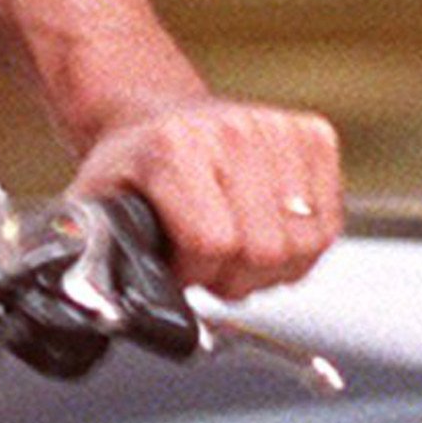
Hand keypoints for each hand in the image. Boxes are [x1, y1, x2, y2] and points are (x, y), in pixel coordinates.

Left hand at [62, 92, 340, 298]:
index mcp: (172, 150)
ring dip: (271, 266)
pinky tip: (267, 231)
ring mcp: (278, 130)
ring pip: (304, 245)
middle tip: (210, 263)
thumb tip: (97, 306)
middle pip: (264, 251)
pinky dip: (302, 245)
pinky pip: (330, 223)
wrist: (157, 116)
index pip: (213, 243)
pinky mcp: (314, 135)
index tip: (178, 267)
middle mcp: (231, 132)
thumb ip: (91, 257)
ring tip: (237, 249)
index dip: (196, 273)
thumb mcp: (92, 210)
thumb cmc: (131, 169)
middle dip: (234, 277)